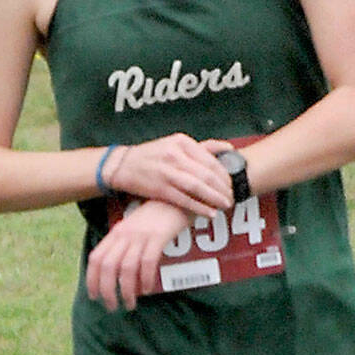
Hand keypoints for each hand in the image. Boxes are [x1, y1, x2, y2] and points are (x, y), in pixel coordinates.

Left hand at [86, 199, 189, 311]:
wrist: (176, 198)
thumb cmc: (155, 218)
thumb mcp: (133, 229)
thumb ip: (124, 246)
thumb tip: (117, 274)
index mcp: (115, 233)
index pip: (96, 258)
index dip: (92, 279)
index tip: (94, 297)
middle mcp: (124, 234)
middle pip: (108, 266)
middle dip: (107, 290)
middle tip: (112, 307)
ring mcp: (141, 235)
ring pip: (127, 267)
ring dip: (127, 290)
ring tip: (130, 304)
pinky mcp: (158, 236)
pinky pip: (148, 261)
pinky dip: (146, 278)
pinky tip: (147, 289)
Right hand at [102, 133, 231, 215]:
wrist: (122, 165)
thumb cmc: (152, 155)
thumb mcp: (175, 143)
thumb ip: (200, 147)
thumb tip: (227, 148)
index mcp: (181, 142)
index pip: (210, 159)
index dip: (224, 174)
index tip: (232, 183)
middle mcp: (175, 154)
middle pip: (207, 173)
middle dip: (223, 188)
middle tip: (232, 197)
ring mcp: (167, 172)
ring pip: (198, 186)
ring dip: (215, 198)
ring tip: (226, 205)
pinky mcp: (160, 188)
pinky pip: (184, 200)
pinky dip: (199, 207)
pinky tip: (210, 213)